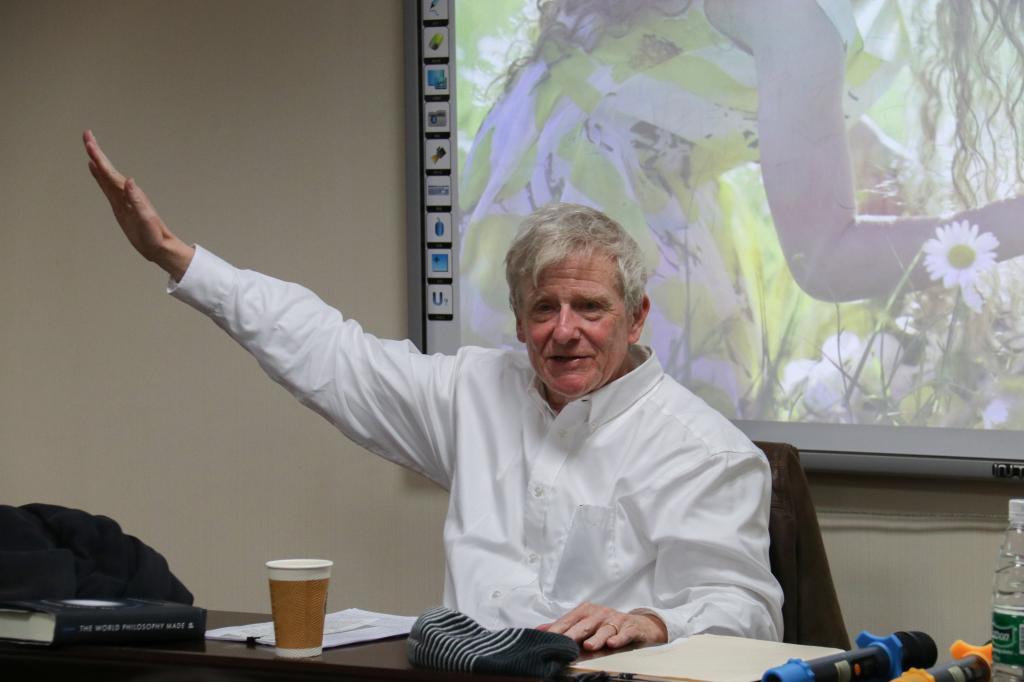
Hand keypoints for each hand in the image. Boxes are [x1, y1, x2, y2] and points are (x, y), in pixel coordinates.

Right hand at [83, 130, 193, 280]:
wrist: (159, 247)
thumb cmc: (155, 235)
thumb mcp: (145, 219)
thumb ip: (138, 200)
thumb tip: (130, 181)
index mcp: (130, 194)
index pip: (111, 173)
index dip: (100, 159)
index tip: (89, 144)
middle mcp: (126, 193)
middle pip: (107, 169)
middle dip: (97, 152)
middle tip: (86, 134)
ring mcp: (122, 199)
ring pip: (106, 176)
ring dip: (97, 161)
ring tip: (89, 146)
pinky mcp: (120, 206)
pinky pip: (106, 187)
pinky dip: (99, 177)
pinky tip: (95, 169)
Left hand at [538, 602, 667, 651]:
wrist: (638, 624)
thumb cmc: (606, 624)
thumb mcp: (585, 623)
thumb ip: (563, 627)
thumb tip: (538, 631)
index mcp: (585, 611)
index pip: (568, 621)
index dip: (557, 630)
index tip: (546, 638)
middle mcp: (599, 614)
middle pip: (583, 625)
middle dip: (572, 634)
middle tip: (562, 642)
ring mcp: (615, 620)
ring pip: (604, 630)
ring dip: (596, 638)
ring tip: (588, 646)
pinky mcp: (630, 627)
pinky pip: (624, 633)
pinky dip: (619, 638)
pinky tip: (613, 643)